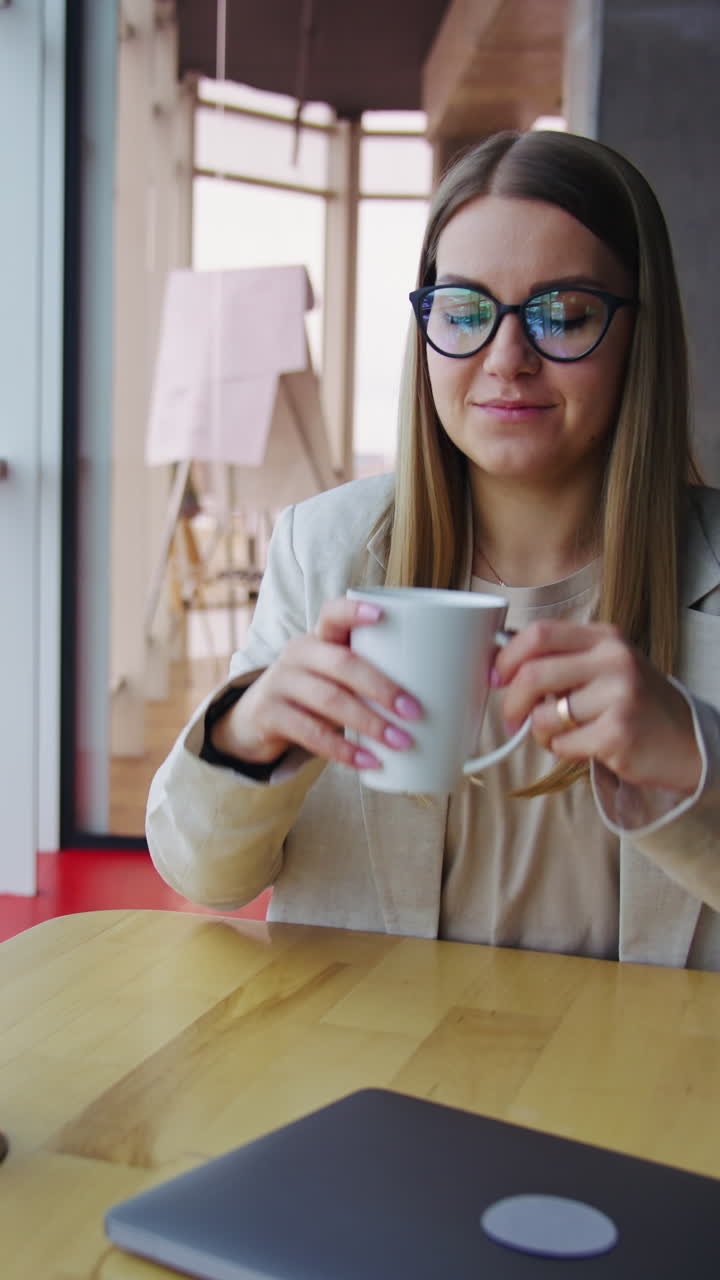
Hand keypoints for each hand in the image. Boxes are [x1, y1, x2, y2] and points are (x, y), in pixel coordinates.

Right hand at [211, 597, 421, 769]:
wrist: (256, 719)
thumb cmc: (315, 693)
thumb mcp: (336, 677)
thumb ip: (371, 674)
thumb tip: (446, 694)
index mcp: (320, 637)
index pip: (333, 613)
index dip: (355, 612)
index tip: (384, 615)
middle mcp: (298, 653)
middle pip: (342, 663)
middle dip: (382, 687)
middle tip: (414, 711)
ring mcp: (281, 682)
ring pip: (328, 699)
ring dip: (369, 722)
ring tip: (400, 742)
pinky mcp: (269, 714)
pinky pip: (310, 732)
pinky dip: (343, 750)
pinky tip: (367, 762)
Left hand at [494, 620, 701, 793]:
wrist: (686, 741)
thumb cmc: (633, 703)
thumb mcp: (604, 666)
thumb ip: (561, 659)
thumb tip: (501, 664)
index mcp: (604, 637)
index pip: (539, 633)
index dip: (507, 656)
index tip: (497, 677)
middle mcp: (613, 660)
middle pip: (534, 674)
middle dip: (511, 701)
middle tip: (511, 718)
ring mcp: (619, 696)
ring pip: (544, 716)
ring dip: (539, 732)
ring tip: (559, 734)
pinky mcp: (618, 733)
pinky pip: (562, 744)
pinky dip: (561, 750)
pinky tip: (583, 746)